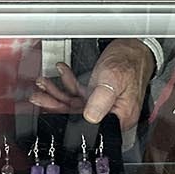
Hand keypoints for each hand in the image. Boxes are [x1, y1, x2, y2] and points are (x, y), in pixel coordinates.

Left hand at [28, 39, 155, 131]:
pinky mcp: (98, 93)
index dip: (68, 122)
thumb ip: (102, 99)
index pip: (90, 127)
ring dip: (57, 93)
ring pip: (74, 104)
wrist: (135, 46)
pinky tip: (61, 73)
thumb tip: (90, 117)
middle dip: (55, 105)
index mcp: (119, 117)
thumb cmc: (130, 62)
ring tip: (43, 84)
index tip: (50, 114)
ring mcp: (102, 103)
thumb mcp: (114, 79)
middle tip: (39, 97)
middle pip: (77, 115)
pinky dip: (68, 83)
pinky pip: (78, 93)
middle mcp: (110, 113)